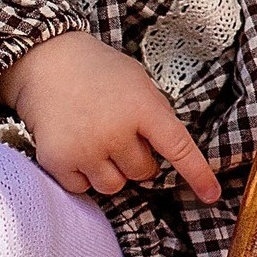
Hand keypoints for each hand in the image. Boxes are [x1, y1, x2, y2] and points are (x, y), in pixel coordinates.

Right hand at [0, 31, 220, 201]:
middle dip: (136, 158)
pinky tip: (76, 145)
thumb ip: (155, 114)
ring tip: (96, 139)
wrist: (45, 61)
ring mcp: (86, 148)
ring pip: (114, 187)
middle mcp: (116, 131)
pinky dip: (82, 174)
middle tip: (117, 131)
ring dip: (110, 171)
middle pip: (143, 172)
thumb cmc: (98, 71)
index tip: (211, 195)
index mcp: (142, 107)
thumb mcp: (138, 81)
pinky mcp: (59, 161)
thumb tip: (169, 152)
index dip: (197, 173)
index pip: (178, 147)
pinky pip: (84, 189)